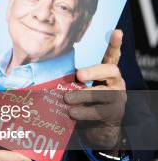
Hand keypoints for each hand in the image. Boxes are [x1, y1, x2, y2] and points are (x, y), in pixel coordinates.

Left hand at [64, 29, 126, 149]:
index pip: (112, 54)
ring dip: (84, 95)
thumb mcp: (79, 86)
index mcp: (106, 71)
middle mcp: (116, 81)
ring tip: (67, 98)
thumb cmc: (84, 102)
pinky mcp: (115, 113)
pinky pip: (99, 111)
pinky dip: (84, 112)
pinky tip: (72, 113)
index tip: (116, 31)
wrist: (97, 129)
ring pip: (103, 93)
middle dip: (94, 71)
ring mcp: (118, 97)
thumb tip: (43, 66)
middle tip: (79, 75)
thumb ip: (72, 77)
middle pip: (110, 69)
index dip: (114, 43)